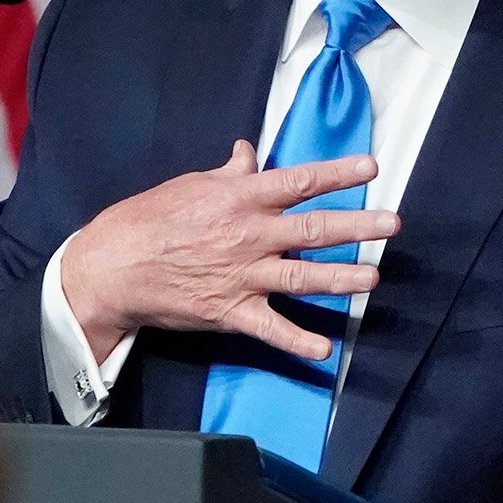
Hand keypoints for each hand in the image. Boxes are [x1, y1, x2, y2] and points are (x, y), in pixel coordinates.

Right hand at [60, 140, 399, 361]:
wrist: (111, 266)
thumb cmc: (148, 219)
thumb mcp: (191, 184)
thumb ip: (229, 172)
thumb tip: (249, 152)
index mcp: (240, 198)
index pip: (299, 181)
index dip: (337, 173)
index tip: (371, 167)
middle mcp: (248, 235)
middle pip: (313, 229)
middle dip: (357, 226)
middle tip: (391, 224)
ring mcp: (242, 275)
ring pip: (302, 276)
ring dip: (341, 279)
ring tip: (372, 280)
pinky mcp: (230, 311)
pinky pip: (270, 329)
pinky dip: (298, 342)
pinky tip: (324, 351)